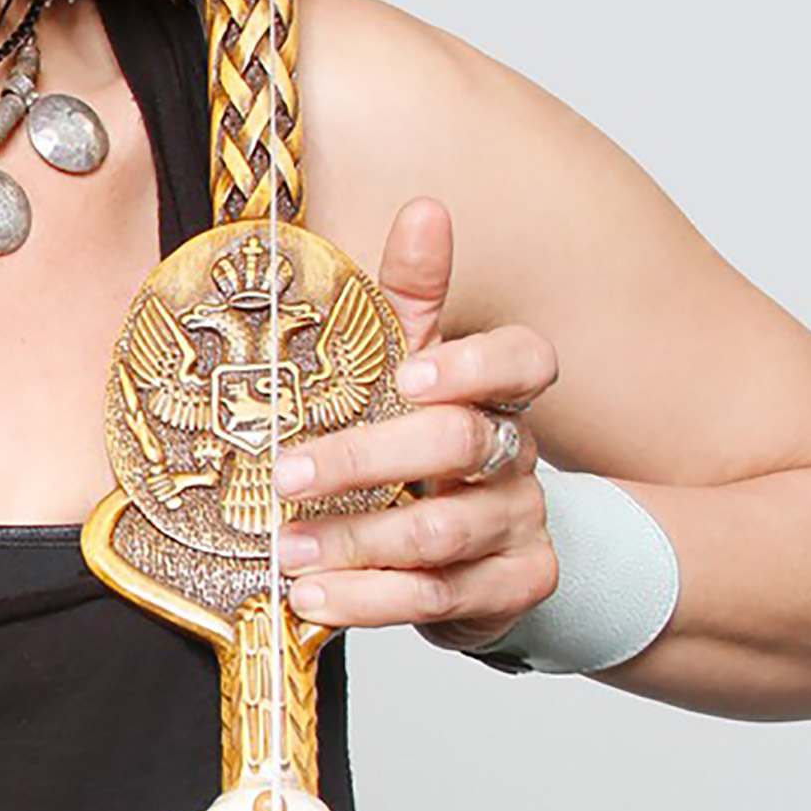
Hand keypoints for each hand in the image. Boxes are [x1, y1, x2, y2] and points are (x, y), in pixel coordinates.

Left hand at [273, 197, 558, 652]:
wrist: (483, 555)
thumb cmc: (430, 451)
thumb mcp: (413, 369)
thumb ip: (411, 299)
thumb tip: (424, 209)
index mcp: (498, 394)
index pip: (525, 360)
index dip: (471, 365)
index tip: (408, 379)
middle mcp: (517, 456)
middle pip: (458, 445)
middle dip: (366, 459)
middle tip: (287, 474)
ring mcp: (518, 527)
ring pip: (441, 534)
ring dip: (355, 541)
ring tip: (285, 550)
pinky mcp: (508, 592)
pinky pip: (439, 599)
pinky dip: (370, 601)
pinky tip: (313, 600)